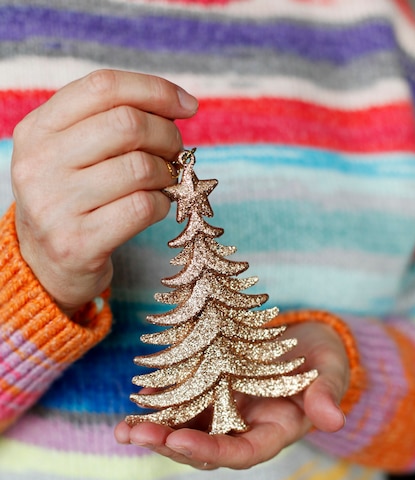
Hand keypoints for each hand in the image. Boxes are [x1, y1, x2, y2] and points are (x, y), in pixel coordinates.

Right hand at [12, 70, 197, 316]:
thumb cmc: (72, 202)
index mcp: (37, 130)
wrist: (44, 266)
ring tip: (163, 182)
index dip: (154, 90)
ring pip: (140, 167)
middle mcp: (39, 164)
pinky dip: (163, 204)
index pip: (102, 87)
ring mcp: (56, 206)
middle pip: (126, 124)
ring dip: (166, 174)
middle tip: (176, 153)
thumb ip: (106, 124)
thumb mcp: (69, 154)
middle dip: (167, 135)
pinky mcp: (78, 244)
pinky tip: (155, 207)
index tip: (187, 106)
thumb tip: (176, 105)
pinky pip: (143, 207)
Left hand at [114, 321, 348, 468]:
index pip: (241, 453)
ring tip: (123, 428)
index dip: (210, 451)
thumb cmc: (322, 360)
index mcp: (273, 432)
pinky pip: (182, 404)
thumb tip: (333, 421)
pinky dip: (158, 404)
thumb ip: (326, 396)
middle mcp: (243, 428)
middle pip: (203, 447)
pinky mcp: (211, 392)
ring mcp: (225, 412)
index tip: (179, 441)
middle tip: (137, 433)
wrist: (306, 343)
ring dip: (153, 431)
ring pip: (185, 429)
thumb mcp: (329, 373)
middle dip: (168, 443)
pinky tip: (136, 400)